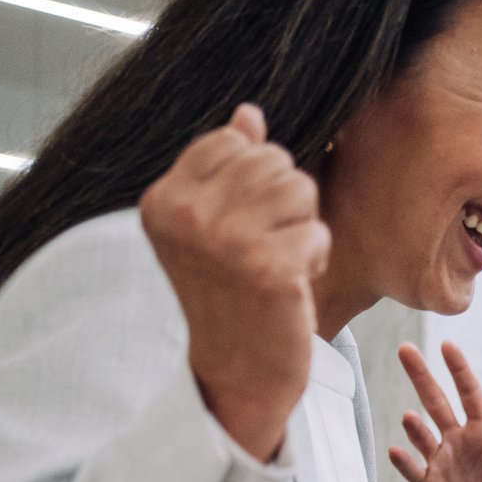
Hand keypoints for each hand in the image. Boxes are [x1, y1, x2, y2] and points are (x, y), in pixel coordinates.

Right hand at [140, 103, 328, 460]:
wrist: (238, 368)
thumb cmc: (232, 292)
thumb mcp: (212, 225)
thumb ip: (226, 168)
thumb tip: (249, 113)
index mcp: (163, 200)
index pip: (233, 141)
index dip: (256, 177)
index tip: (244, 222)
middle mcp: (186, 216)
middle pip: (273, 160)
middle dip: (285, 201)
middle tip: (266, 247)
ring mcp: (225, 242)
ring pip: (300, 189)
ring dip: (303, 227)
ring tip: (279, 263)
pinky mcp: (268, 269)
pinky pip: (318, 232)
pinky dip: (316, 258)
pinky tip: (292, 285)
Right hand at [390, 340, 481, 481]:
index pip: (470, 395)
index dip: (459, 370)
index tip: (447, 344)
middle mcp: (459, 443)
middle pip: (437, 402)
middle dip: (422, 376)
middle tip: (405, 348)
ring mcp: (441, 463)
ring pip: (421, 434)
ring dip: (415, 425)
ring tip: (412, 417)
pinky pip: (411, 468)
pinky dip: (403, 459)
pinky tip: (397, 450)